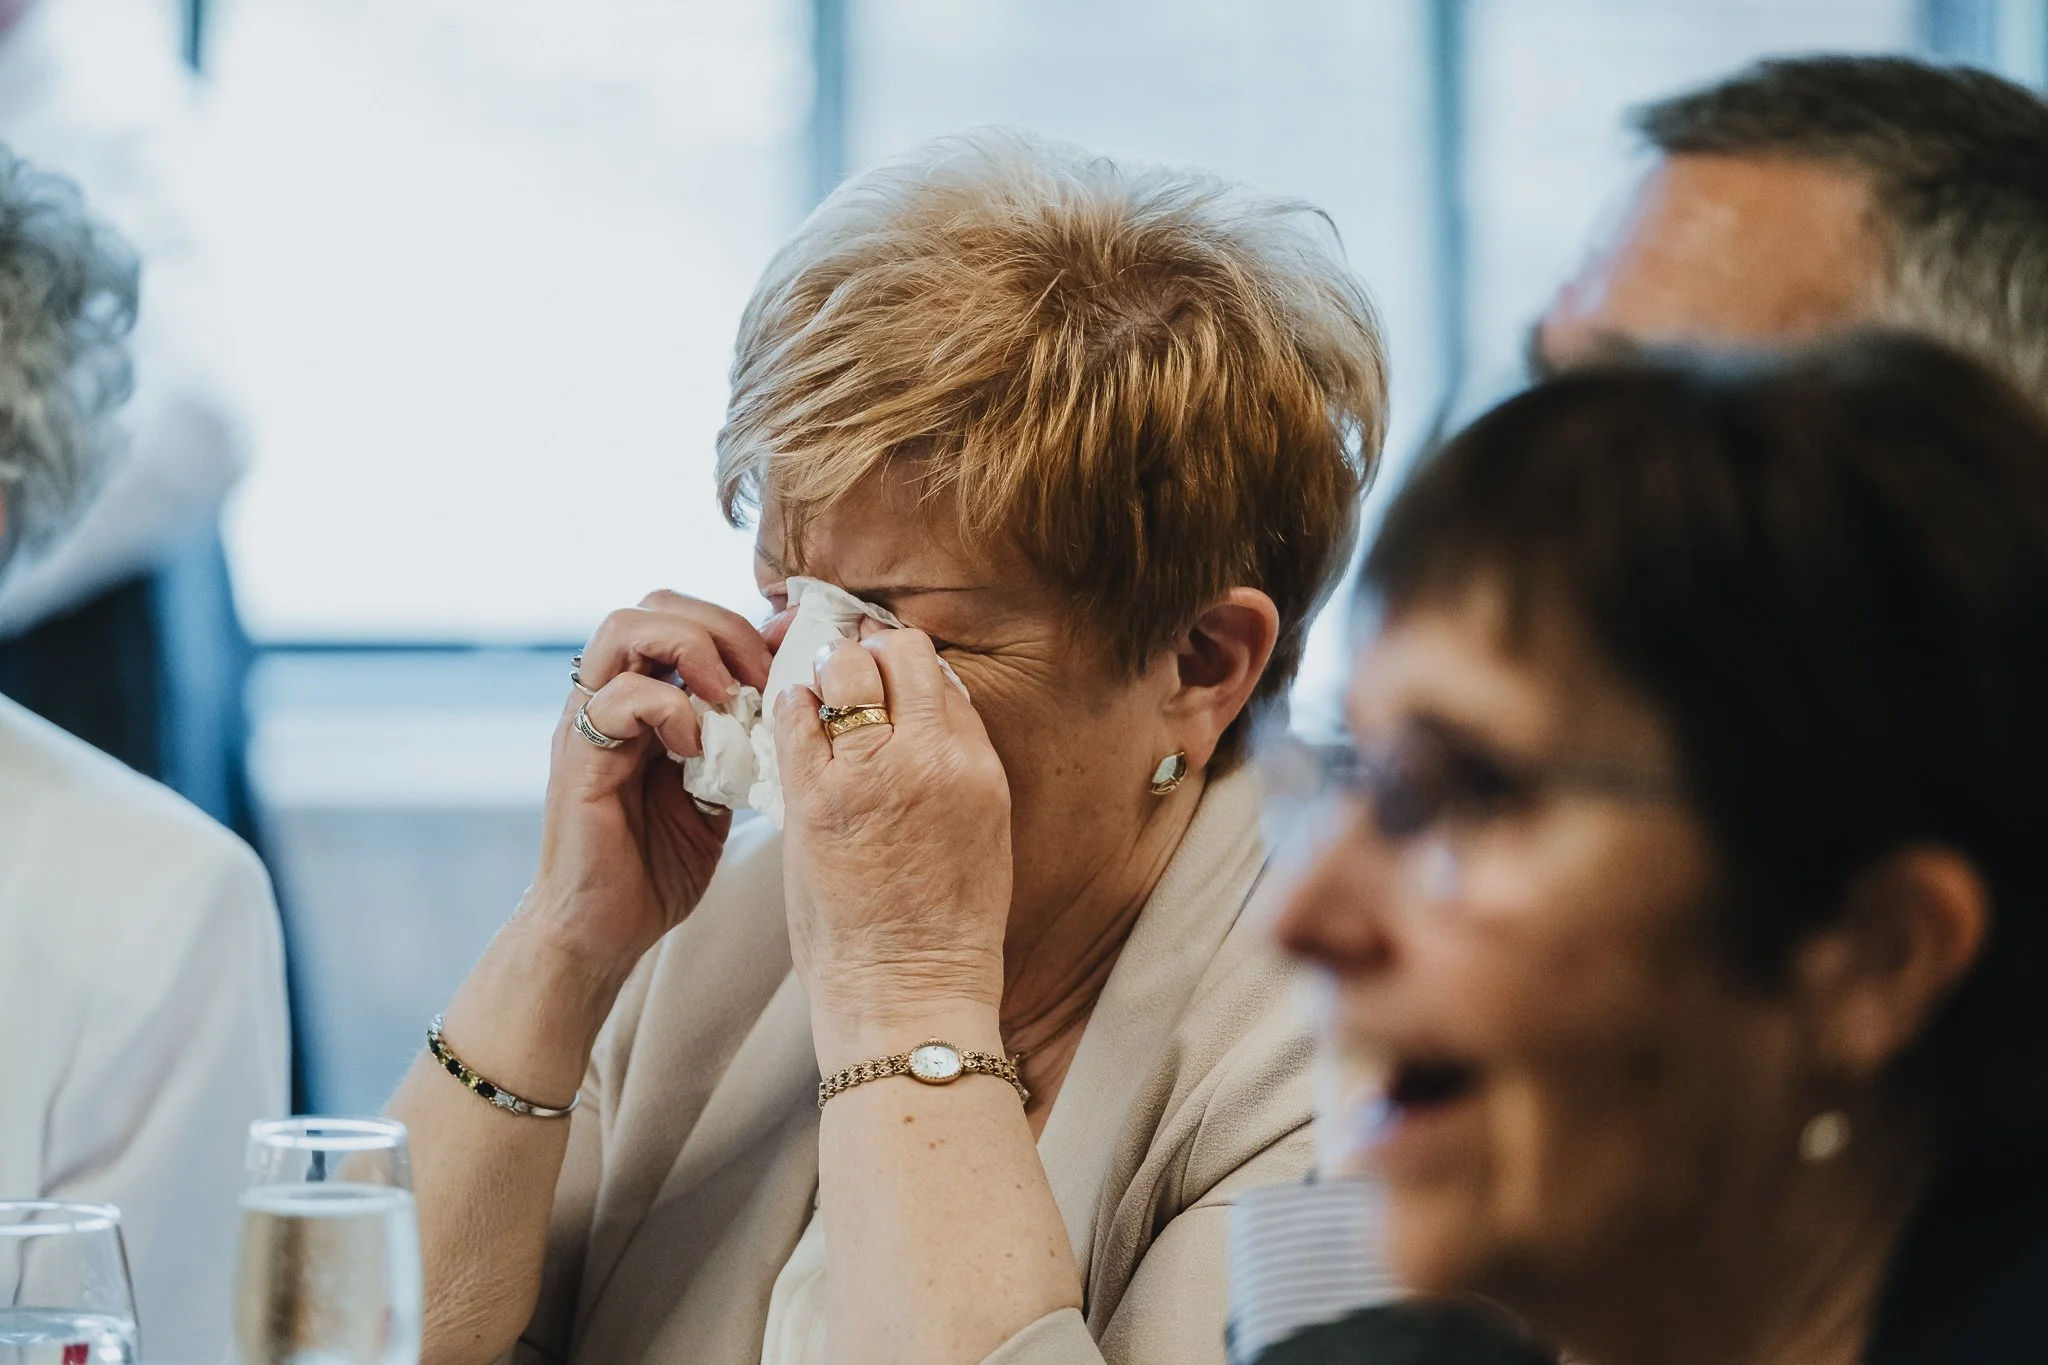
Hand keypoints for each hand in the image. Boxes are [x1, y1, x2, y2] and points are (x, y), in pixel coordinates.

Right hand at [526, 589, 782, 975]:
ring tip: (731, 699)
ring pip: (626, 628)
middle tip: (761, 677)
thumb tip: (791, 697)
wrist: (603, 932)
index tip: (786, 664)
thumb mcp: (721, 790)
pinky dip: (669, 708)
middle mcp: (610, 696)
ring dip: (694, 650)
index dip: (742, 626)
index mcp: (645, 697)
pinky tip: (697, 748)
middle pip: (656, 603)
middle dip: (722, 626)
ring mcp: (588, 722)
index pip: (685, 616)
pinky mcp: (578, 758)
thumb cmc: (658, 865)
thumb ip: (742, 741)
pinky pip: (618, 696)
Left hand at [774, 623, 1012, 1051]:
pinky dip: (791, 708)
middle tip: (847, 670)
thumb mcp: (981, 834)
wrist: (910, 993)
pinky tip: (791, 725)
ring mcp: (871, 772)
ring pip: (845, 669)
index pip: (942, 677)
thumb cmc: (943, 929)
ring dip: (827, 674)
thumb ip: (955, 769)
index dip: (907, 667)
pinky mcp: (816, 797)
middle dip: (869, 653)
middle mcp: (931, 757)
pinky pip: (796, 714)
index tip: (887, 675)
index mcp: (977, 768)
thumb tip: (924, 720)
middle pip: (899, 654)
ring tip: (817, 695)